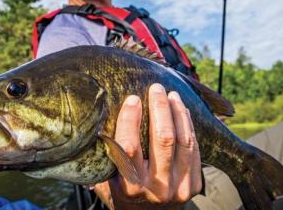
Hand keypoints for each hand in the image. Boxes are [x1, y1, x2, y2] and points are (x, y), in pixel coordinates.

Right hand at [94, 83, 201, 208]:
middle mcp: (155, 188)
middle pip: (163, 139)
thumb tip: (89, 124)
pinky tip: (182, 110)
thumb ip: (100, 159)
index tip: (132, 98)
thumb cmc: (122, 194)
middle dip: (159, 108)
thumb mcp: (106, 183)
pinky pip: (194, 149)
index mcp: (129, 186)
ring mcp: (178, 187)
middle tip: (156, 88)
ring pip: (183, 141)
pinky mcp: (193, 185)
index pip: (129, 147)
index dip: (130, 119)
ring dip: (177, 112)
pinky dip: (188, 125)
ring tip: (171, 94)